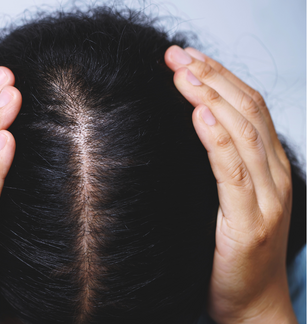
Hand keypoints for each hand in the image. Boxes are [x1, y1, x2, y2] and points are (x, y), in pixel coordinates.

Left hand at [165, 46, 297, 323]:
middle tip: (176, 53)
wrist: (253, 306)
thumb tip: (191, 128)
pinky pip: (232, 172)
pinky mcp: (247, 223)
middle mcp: (275, 176)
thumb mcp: (232, 200)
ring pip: (242, 133)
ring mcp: (266, 199)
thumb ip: (222, 165)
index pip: (249, 107)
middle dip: (211, 76)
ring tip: (182, 72)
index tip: (188, 56)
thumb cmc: (235, 254)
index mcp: (271, 167)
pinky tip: (201, 114)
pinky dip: (217, 139)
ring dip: (211, 96)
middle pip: (246, 111)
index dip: (221, 76)